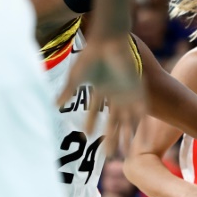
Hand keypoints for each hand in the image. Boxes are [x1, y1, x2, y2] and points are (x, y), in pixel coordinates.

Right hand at [57, 34, 143, 155]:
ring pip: (126, 120)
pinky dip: (141, 122)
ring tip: (125, 153)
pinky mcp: (137, 89)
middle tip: (107, 155)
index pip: (94, 112)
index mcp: (101, 90)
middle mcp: (115, 94)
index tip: (86, 137)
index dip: (91, 124)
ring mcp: (127, 93)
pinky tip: (142, 135)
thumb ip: (67, 91)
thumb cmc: (92, 56)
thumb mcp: (77, 76)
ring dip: (126, 136)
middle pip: (112, 121)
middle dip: (110, 138)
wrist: (110, 41)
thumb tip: (53, 106)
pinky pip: (140, 110)